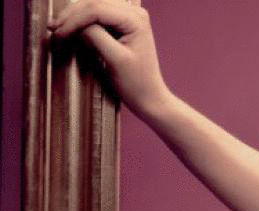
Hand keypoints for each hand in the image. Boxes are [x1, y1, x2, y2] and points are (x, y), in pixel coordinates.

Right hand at [48, 0, 171, 117]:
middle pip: (94, 3)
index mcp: (136, 20)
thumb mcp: (115, 59)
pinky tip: (70, 28)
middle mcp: (135, 13)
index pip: (97, 9)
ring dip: (74, 15)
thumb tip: (77, 25)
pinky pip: (98, 14)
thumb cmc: (135, 83)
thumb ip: (96, 37)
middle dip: (71, 15)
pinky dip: (82, 19)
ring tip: (57, 28)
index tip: (58, 33)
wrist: (148, 96)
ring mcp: (129, 17)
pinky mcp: (122, 24)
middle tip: (53, 28)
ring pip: (93, 5)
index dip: (74, 19)